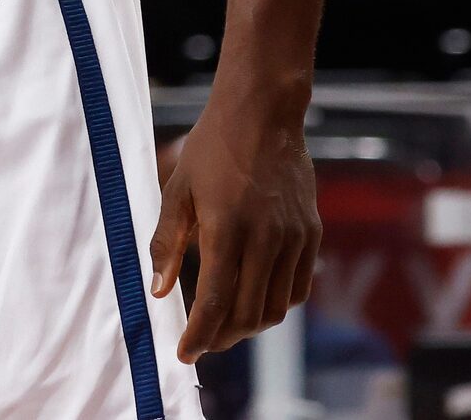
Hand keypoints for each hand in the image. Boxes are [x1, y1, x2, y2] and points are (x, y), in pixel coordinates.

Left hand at [150, 94, 320, 361]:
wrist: (263, 114)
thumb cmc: (211, 148)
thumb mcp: (177, 190)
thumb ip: (166, 241)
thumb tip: (159, 290)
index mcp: (227, 228)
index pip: (216, 301)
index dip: (199, 334)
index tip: (184, 354)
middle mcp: (266, 239)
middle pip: (248, 313)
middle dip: (222, 336)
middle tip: (200, 342)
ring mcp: (294, 238)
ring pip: (276, 307)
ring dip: (249, 325)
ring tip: (224, 326)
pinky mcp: (311, 234)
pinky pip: (297, 288)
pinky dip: (275, 304)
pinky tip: (254, 299)